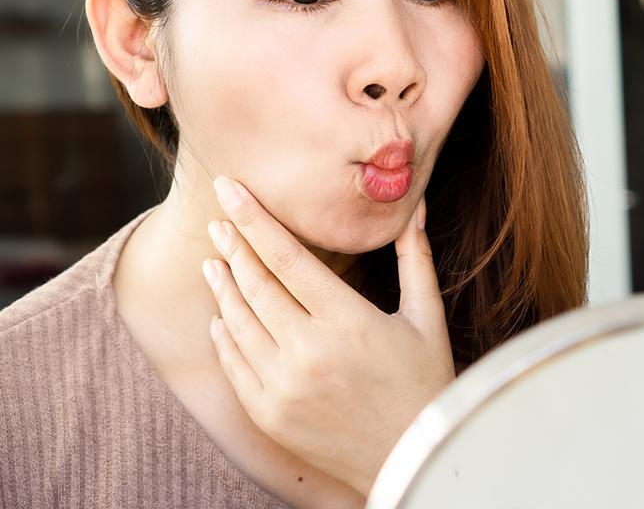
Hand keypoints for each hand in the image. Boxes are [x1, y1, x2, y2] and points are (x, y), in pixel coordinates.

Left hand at [201, 175, 455, 496]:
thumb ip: (415, 258)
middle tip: (217, 218)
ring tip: (213, 261)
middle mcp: (308, 350)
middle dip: (233, 245)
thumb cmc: (426, 382)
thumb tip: (417, 207)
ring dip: (222, 286)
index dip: (255, 219)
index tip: (230, 189)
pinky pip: (235, 364)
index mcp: (346, 320)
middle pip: (255, 284)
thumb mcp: (426, 317)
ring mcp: (283, 385)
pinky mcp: (269, 414)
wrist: (410, 458)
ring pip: (238, 321)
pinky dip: (224, 335)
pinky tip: (221, 316)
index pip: (287, 257)